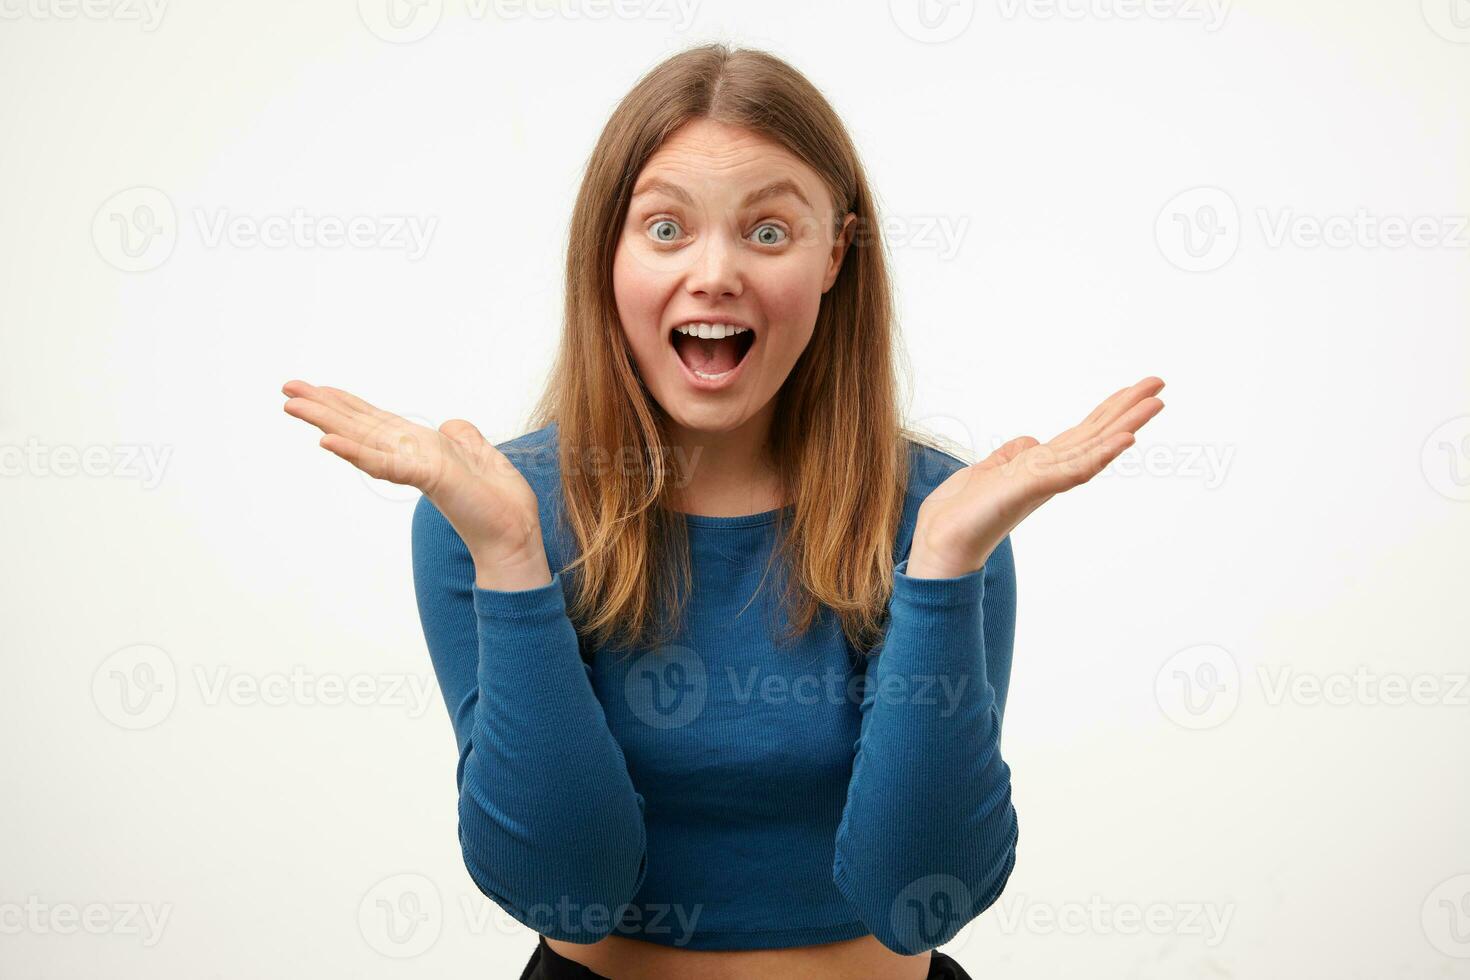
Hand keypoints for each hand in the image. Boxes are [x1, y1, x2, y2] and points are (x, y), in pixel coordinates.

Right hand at [281, 380, 544, 568]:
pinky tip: (328, 442)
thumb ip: (463, 437)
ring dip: (326, 423)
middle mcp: (410, 453)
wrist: (515, 532)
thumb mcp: (481, 455)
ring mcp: (415, 466)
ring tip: (293, 406)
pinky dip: (357, 453)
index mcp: (420, 446)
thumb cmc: (499, 502)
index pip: (375, 419)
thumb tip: (450, 423)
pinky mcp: (428, 477)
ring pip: (362, 440)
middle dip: (322, 407)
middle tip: (286, 389)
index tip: (315, 387)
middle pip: (358, 425)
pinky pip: (386, 464)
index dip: (345, 402)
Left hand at [907, 376, 1166, 578]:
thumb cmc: (963, 512)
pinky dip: (1100, 455)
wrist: (942, 539)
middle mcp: (1050, 472)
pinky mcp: (1030, 488)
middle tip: (1160, 383)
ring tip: (1155, 403)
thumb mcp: (989, 470)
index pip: (1083, 433)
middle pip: (1096, 435)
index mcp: (1041, 466)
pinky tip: (1124, 440)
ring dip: (1126, 425)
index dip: (1109, 411)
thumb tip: (1032, 442)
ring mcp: (1044, 481)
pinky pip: (1073, 470)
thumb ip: (1012, 455)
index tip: (1136, 389)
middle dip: (1128, 409)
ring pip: (1094, 448)